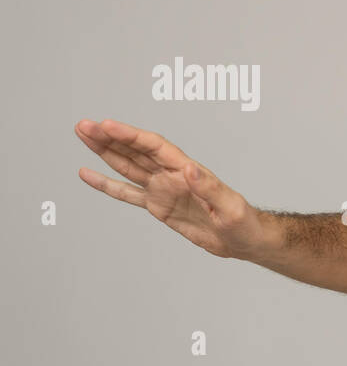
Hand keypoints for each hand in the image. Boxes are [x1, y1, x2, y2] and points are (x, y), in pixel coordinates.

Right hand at [75, 119, 267, 259]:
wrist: (243, 240)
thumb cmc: (243, 222)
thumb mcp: (230, 207)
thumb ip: (209, 188)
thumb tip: (189, 168)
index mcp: (188, 170)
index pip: (154, 147)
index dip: (131, 136)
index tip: (107, 125)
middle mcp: (171, 175)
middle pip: (135, 151)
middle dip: (110, 138)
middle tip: (84, 125)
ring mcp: (163, 189)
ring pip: (127, 166)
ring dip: (105, 152)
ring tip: (83, 135)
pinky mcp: (158, 206)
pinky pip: (127, 193)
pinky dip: (107, 184)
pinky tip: (88, 174)